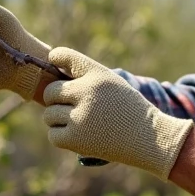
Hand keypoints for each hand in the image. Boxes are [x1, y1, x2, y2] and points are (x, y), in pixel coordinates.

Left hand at [42, 47, 192, 180]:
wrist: (149, 138)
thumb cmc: (127, 109)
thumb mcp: (111, 84)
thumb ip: (83, 78)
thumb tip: (45, 84)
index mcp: (97, 74)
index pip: (64, 55)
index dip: (56, 58)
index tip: (55, 61)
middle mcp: (86, 92)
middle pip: (50, 92)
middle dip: (56, 100)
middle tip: (72, 107)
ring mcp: (80, 117)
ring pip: (49, 115)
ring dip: (58, 120)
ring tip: (79, 123)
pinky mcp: (76, 139)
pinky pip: (53, 135)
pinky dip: (62, 137)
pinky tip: (79, 135)